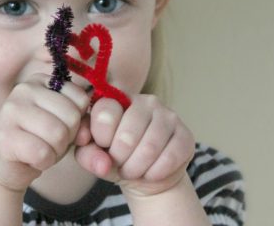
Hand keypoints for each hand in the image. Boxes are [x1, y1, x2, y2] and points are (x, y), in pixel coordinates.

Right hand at [0, 74, 89, 191]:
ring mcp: (11, 111)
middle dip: (67, 138)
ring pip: (58, 134)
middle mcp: (24, 89)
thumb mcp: (64, 126)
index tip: (58, 126)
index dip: (78, 121)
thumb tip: (87, 135)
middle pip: (71, 116)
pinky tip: (30, 159)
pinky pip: (42, 153)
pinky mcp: (4, 136)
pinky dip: (44, 162)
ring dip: (55, 152)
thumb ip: (81, 123)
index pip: (80, 97)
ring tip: (40, 151)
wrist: (2, 166)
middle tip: (48, 143)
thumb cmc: (37, 142)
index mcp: (41, 81)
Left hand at [74, 95, 194, 196]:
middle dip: (119, 158)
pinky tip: (151, 172)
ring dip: (136, 168)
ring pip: (149, 148)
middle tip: (120, 164)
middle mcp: (145, 101)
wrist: (146, 175)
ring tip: (133, 170)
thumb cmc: (115, 158)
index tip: (103, 146)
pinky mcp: (186, 135)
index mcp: (119, 98)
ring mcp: (168, 116)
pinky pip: (170, 157)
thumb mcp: (94, 156)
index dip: (100, 136)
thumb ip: (87, 154)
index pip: (105, 110)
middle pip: (127, 134)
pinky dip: (155, 173)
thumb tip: (102, 162)